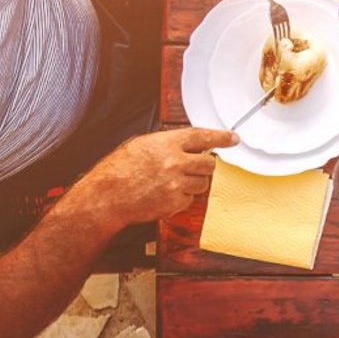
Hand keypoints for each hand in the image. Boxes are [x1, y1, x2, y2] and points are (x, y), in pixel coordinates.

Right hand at [60, 128, 236, 227]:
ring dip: (193, 183)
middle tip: (193, 168)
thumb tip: (191, 145)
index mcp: (165, 143)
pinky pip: (190, 199)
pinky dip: (181, 198)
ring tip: (170, 182)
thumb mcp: (141, 146)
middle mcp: (174, 162)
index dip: (221, 137)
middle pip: (209, 163)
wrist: (106, 196)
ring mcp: (176, 183)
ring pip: (203, 183)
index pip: (202, 136)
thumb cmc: (119, 170)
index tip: (232, 138)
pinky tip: (164, 194)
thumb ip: (167, 144)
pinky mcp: (175, 201)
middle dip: (204, 166)